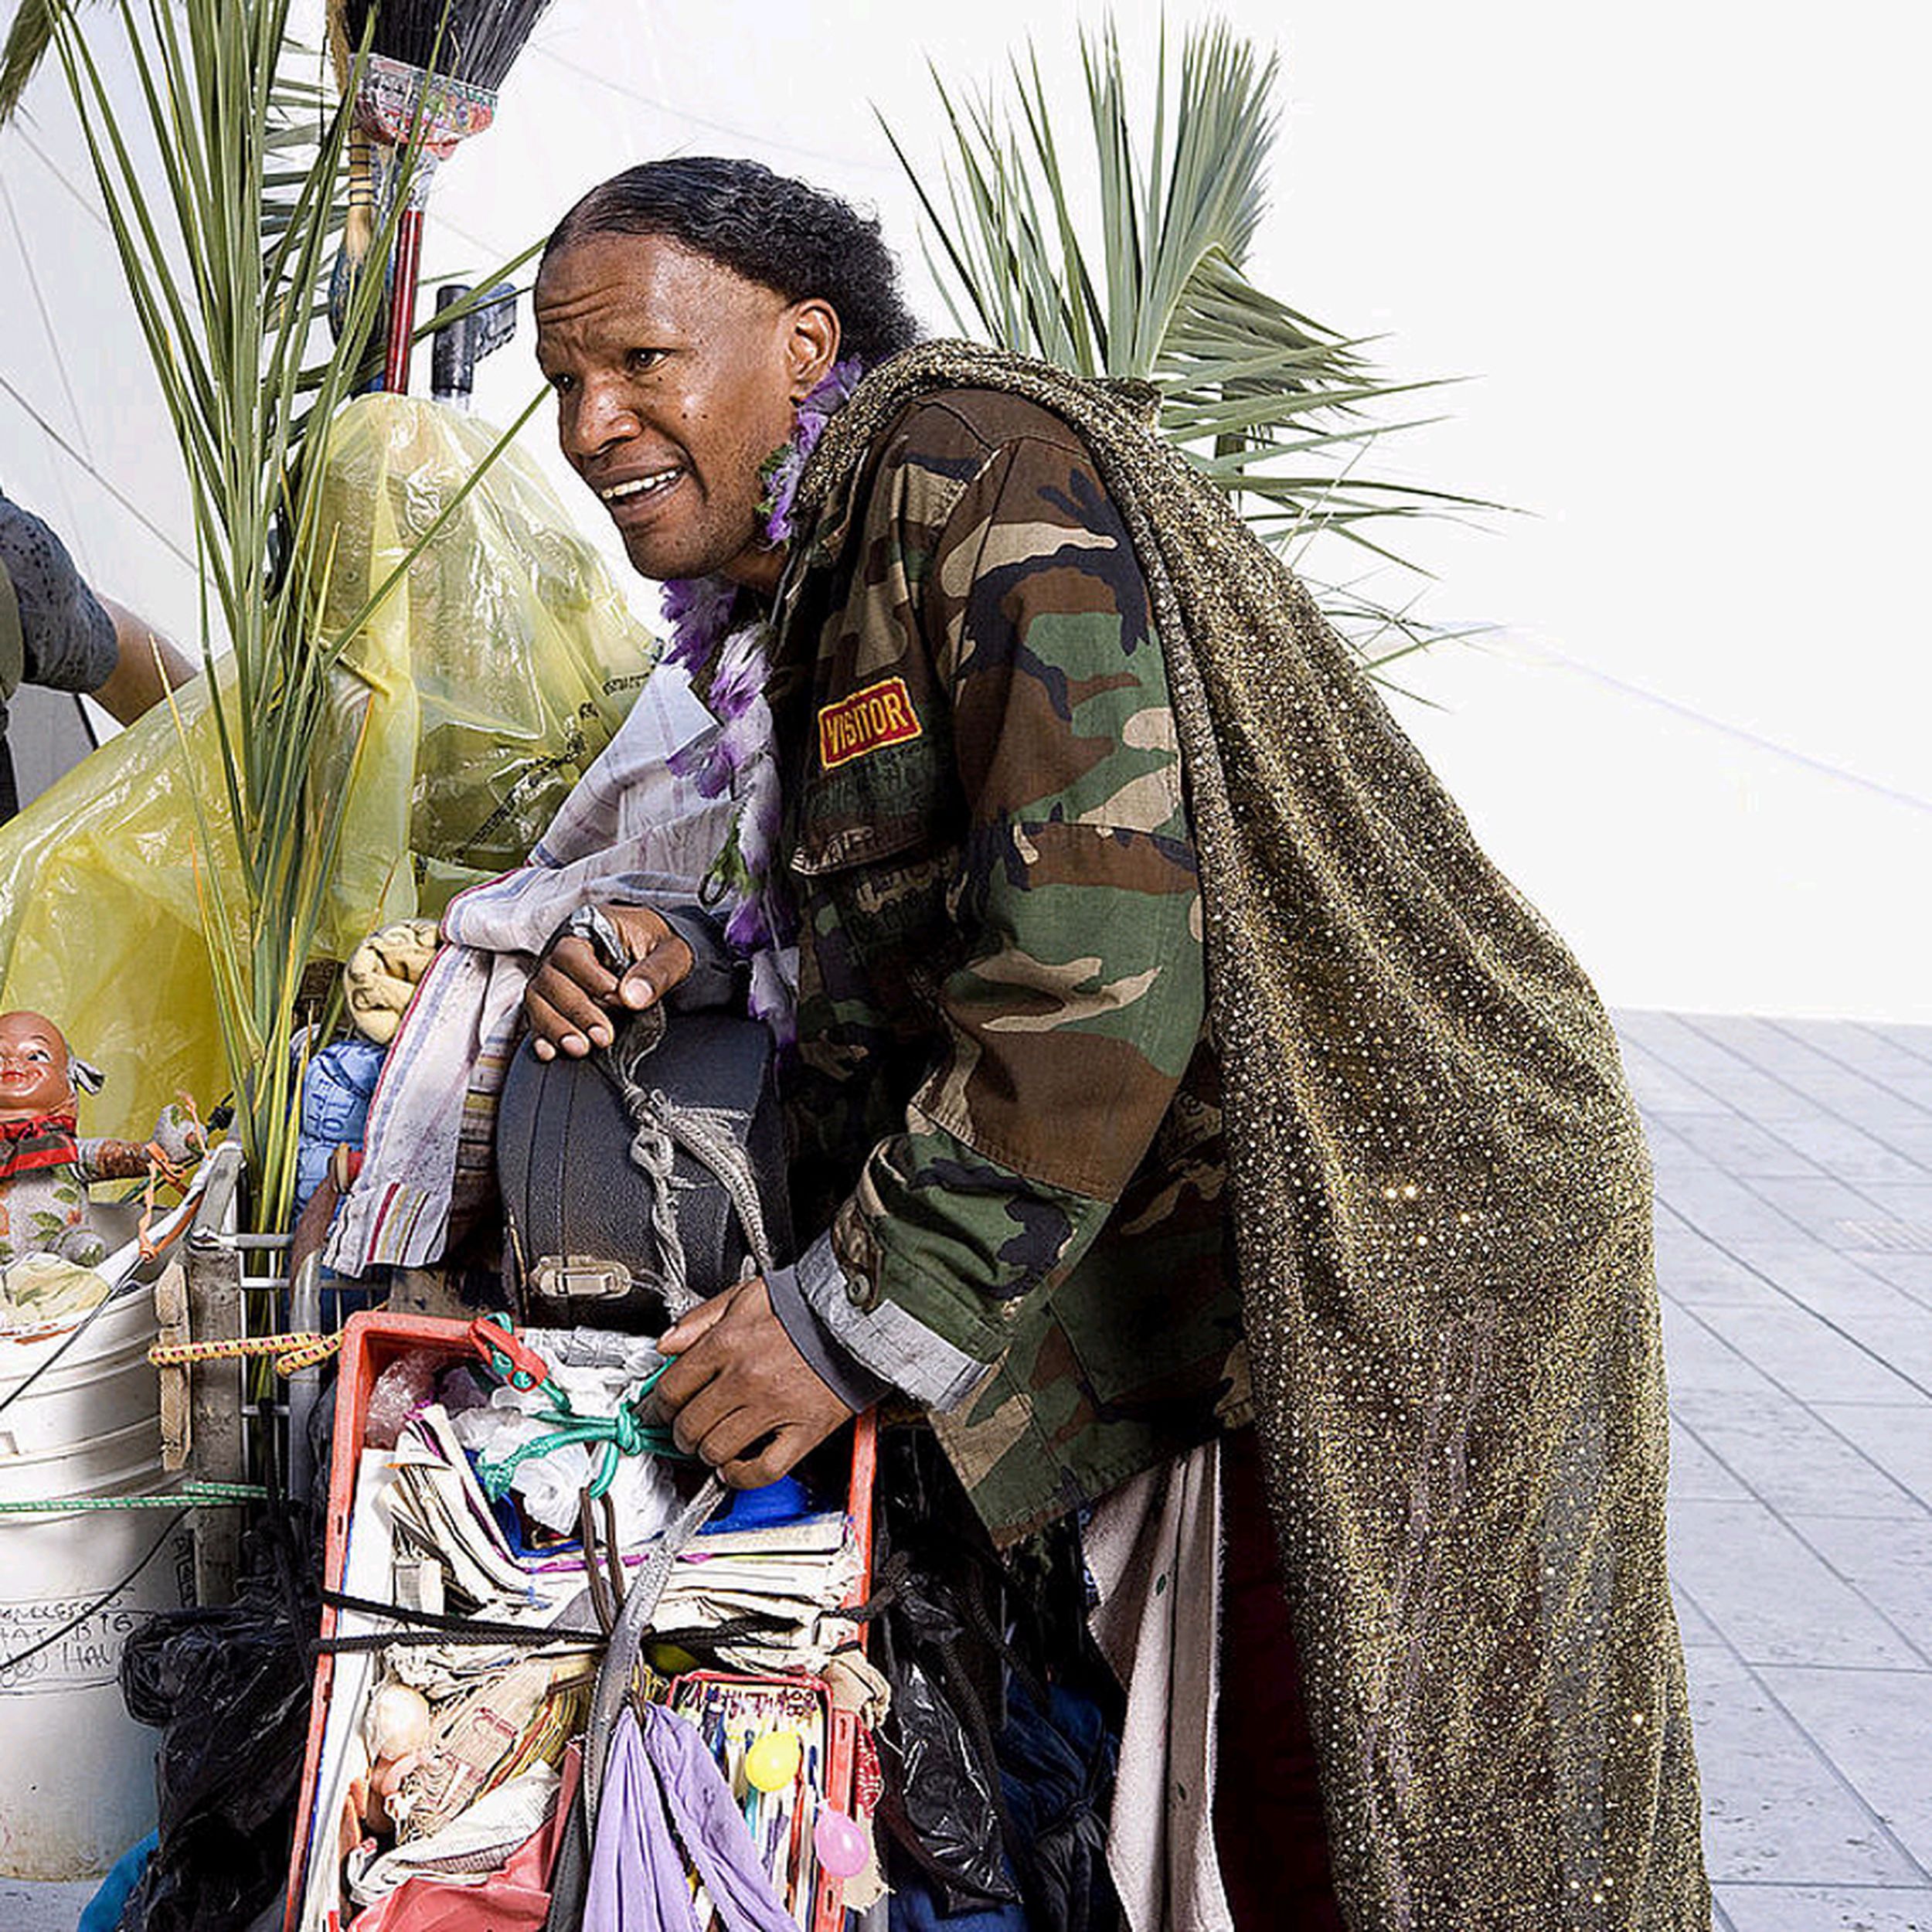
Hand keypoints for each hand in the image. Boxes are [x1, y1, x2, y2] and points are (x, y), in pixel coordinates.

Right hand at [523, 905, 693, 1060]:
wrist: (656, 954)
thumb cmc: (660, 948)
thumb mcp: (673, 953)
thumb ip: (657, 972)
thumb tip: (633, 998)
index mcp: (589, 929)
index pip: (572, 953)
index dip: (591, 979)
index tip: (617, 999)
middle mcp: (563, 952)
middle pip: (550, 980)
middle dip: (576, 1012)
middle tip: (603, 1036)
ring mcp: (554, 977)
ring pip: (537, 1001)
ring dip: (556, 1028)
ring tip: (580, 1048)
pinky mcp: (553, 1002)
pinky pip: (536, 1018)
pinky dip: (541, 1036)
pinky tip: (550, 1052)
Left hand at [651, 1278, 854, 1487]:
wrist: (857, 1319)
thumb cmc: (805, 1307)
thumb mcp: (745, 1295)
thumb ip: (700, 1317)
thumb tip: (666, 1343)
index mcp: (728, 1344)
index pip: (672, 1388)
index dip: (659, 1405)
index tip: (662, 1410)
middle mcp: (746, 1378)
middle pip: (690, 1424)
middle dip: (680, 1433)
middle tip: (685, 1430)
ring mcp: (774, 1408)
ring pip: (717, 1449)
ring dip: (707, 1453)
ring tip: (711, 1445)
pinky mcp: (803, 1430)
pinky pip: (762, 1469)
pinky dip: (741, 1475)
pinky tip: (736, 1467)